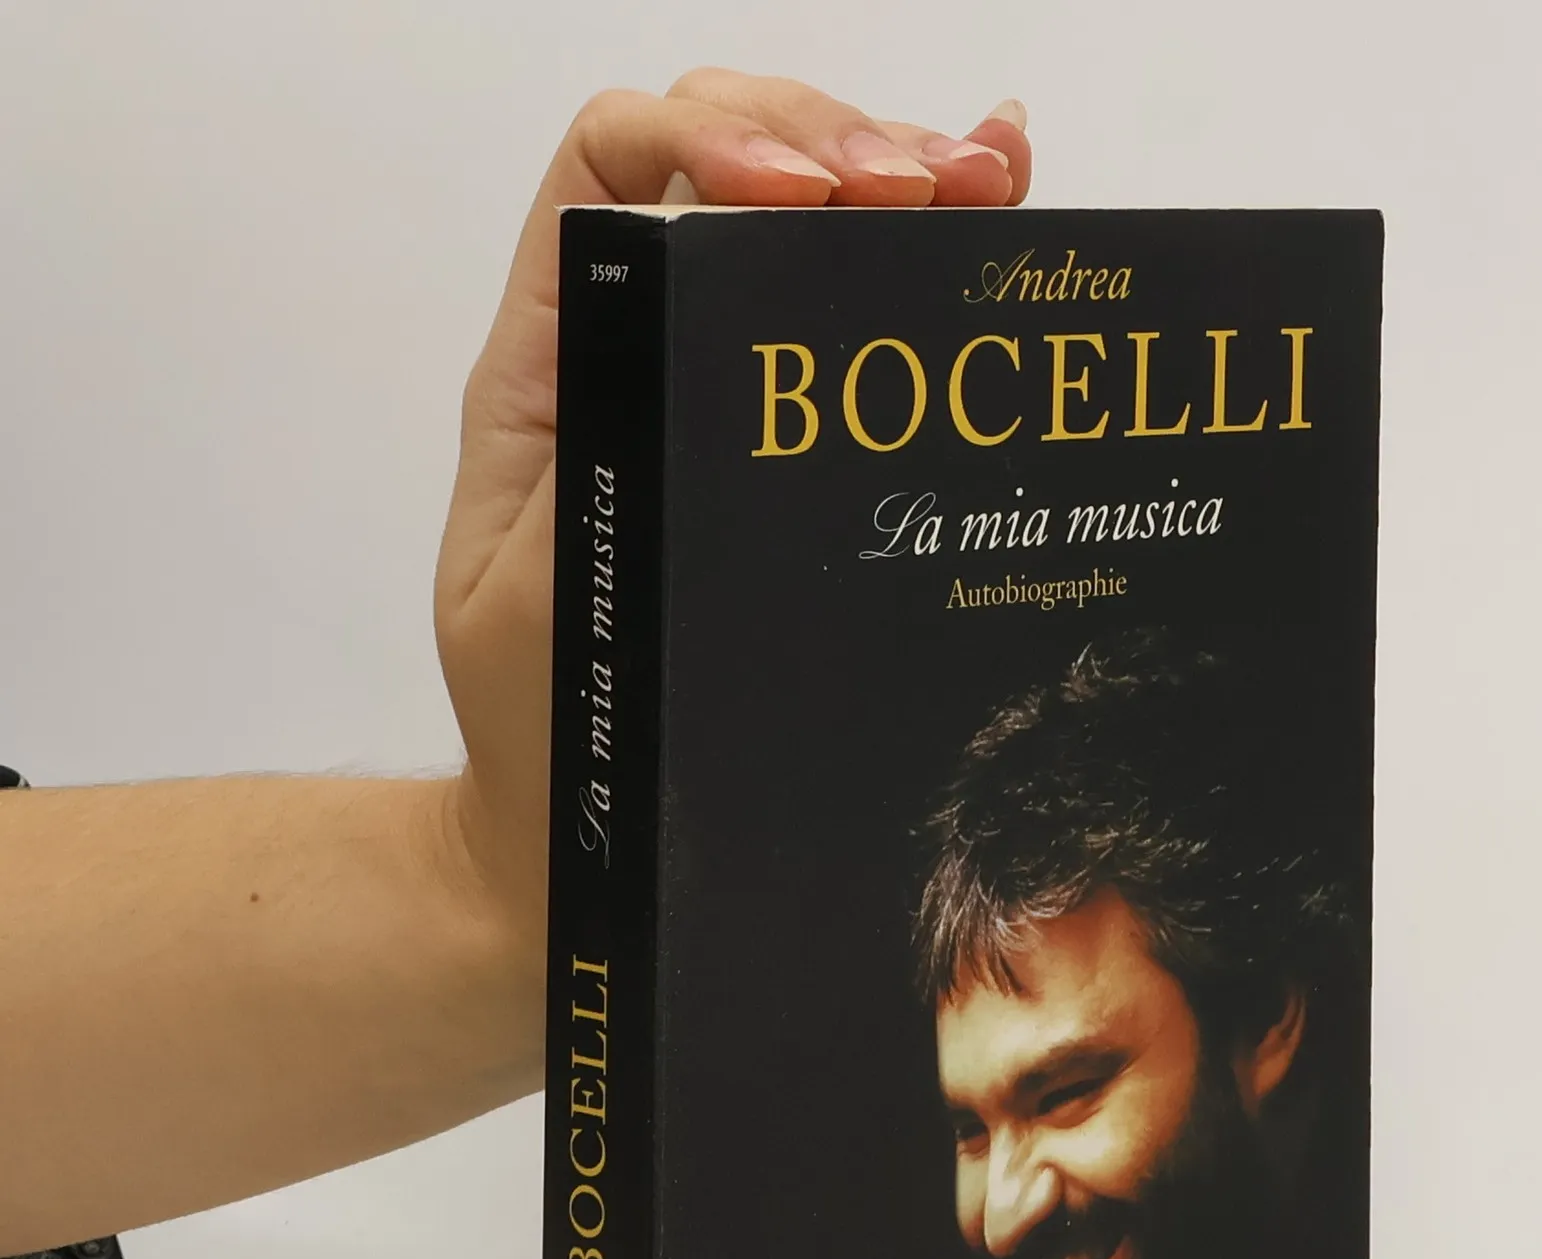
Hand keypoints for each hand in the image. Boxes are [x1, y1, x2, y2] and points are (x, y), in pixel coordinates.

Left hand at [431, 75, 1032, 936]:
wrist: (571, 826)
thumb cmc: (542, 722)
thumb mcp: (528, 591)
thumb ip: (591, 458)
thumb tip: (688, 322)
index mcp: (555, 360)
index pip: (614, 164)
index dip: (711, 138)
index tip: (803, 199)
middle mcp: (633, 342)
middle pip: (723, 154)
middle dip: (831, 138)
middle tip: (928, 186)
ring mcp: (712, 380)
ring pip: (801, 214)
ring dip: (902, 167)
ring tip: (992, 175)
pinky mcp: (781, 442)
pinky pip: (845, 308)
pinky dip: (926, 242)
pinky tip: (1002, 196)